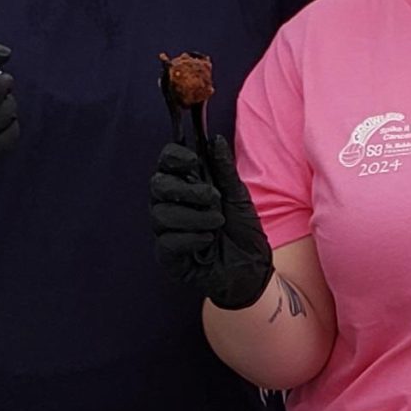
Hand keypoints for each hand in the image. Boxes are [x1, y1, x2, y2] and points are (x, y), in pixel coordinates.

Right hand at [149, 136, 272, 310]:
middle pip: (157, 186)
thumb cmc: (243, 232)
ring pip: (161, 215)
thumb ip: (224, 168)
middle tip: (213, 197)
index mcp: (185, 187)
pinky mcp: (168, 258)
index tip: (192, 160)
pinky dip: (191, 238)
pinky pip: (166, 242)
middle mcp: (171, 207)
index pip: (165, 163)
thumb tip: (215, 139)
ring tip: (217, 222)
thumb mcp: (238, 196)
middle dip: (186, 189)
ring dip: (194, 217)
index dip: (173, 157)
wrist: (253, 270)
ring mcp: (167, 232)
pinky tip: (208, 240)